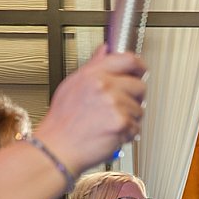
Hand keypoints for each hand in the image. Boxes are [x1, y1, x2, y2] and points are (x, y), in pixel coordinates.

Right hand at [32, 47, 147, 174]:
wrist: (58, 148)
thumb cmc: (63, 121)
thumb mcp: (72, 85)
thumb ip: (94, 66)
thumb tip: (105, 51)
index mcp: (93, 74)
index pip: (128, 59)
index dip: (139, 66)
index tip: (141, 71)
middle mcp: (104, 86)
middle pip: (139, 86)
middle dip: (134, 98)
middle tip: (120, 107)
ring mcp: (114, 104)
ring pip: (139, 109)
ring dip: (130, 119)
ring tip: (109, 123)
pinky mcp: (121, 123)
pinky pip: (137, 127)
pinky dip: (127, 134)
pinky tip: (111, 133)